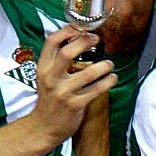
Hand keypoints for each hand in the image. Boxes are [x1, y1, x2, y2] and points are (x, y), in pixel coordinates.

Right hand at [27, 26, 116, 150]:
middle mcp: (51, 78)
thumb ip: (57, 60)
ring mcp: (63, 92)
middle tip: (96, 40)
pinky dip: (107, 82)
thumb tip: (77, 38)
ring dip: (103, 65)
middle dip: (85, 42)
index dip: (67, 30)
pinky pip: (95, 90)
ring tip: (109, 64)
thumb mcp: (46, 76)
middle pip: (67, 53)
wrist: (43, 127)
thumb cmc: (49, 99)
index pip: (51, 42)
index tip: (80, 28)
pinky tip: (112, 78)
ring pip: (87, 73)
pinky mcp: (74, 105)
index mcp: (43, 67)